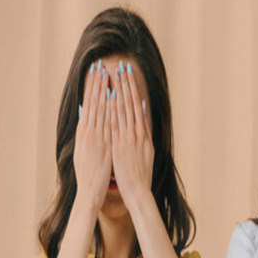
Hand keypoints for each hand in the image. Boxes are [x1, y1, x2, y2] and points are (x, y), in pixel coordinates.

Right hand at [74, 59, 111, 208]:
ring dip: (103, 91)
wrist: (90, 191)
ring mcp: (95, 137)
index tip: (95, 72)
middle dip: (96, 84)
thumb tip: (84, 115)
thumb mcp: (84, 150)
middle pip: (92, 103)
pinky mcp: (103, 144)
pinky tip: (112, 96)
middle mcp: (88, 132)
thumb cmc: (89, 173)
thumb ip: (85, 132)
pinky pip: (107, 123)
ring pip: (99, 109)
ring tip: (106, 74)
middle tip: (100, 65)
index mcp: (84, 133)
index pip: (88, 105)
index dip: (91, 88)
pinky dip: (109, 109)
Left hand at [110, 59, 153, 206]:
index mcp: (143, 134)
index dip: (133, 89)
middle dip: (127, 84)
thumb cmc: (140, 174)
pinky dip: (113, 109)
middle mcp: (137, 133)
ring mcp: (129, 138)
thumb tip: (142, 114)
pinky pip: (116, 123)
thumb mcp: (147, 151)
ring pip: (124, 110)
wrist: (138, 191)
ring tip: (116, 75)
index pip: (138, 106)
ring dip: (120, 92)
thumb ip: (144, 133)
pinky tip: (110, 97)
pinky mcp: (120, 145)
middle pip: (132, 104)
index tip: (128, 75)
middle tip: (123, 66)